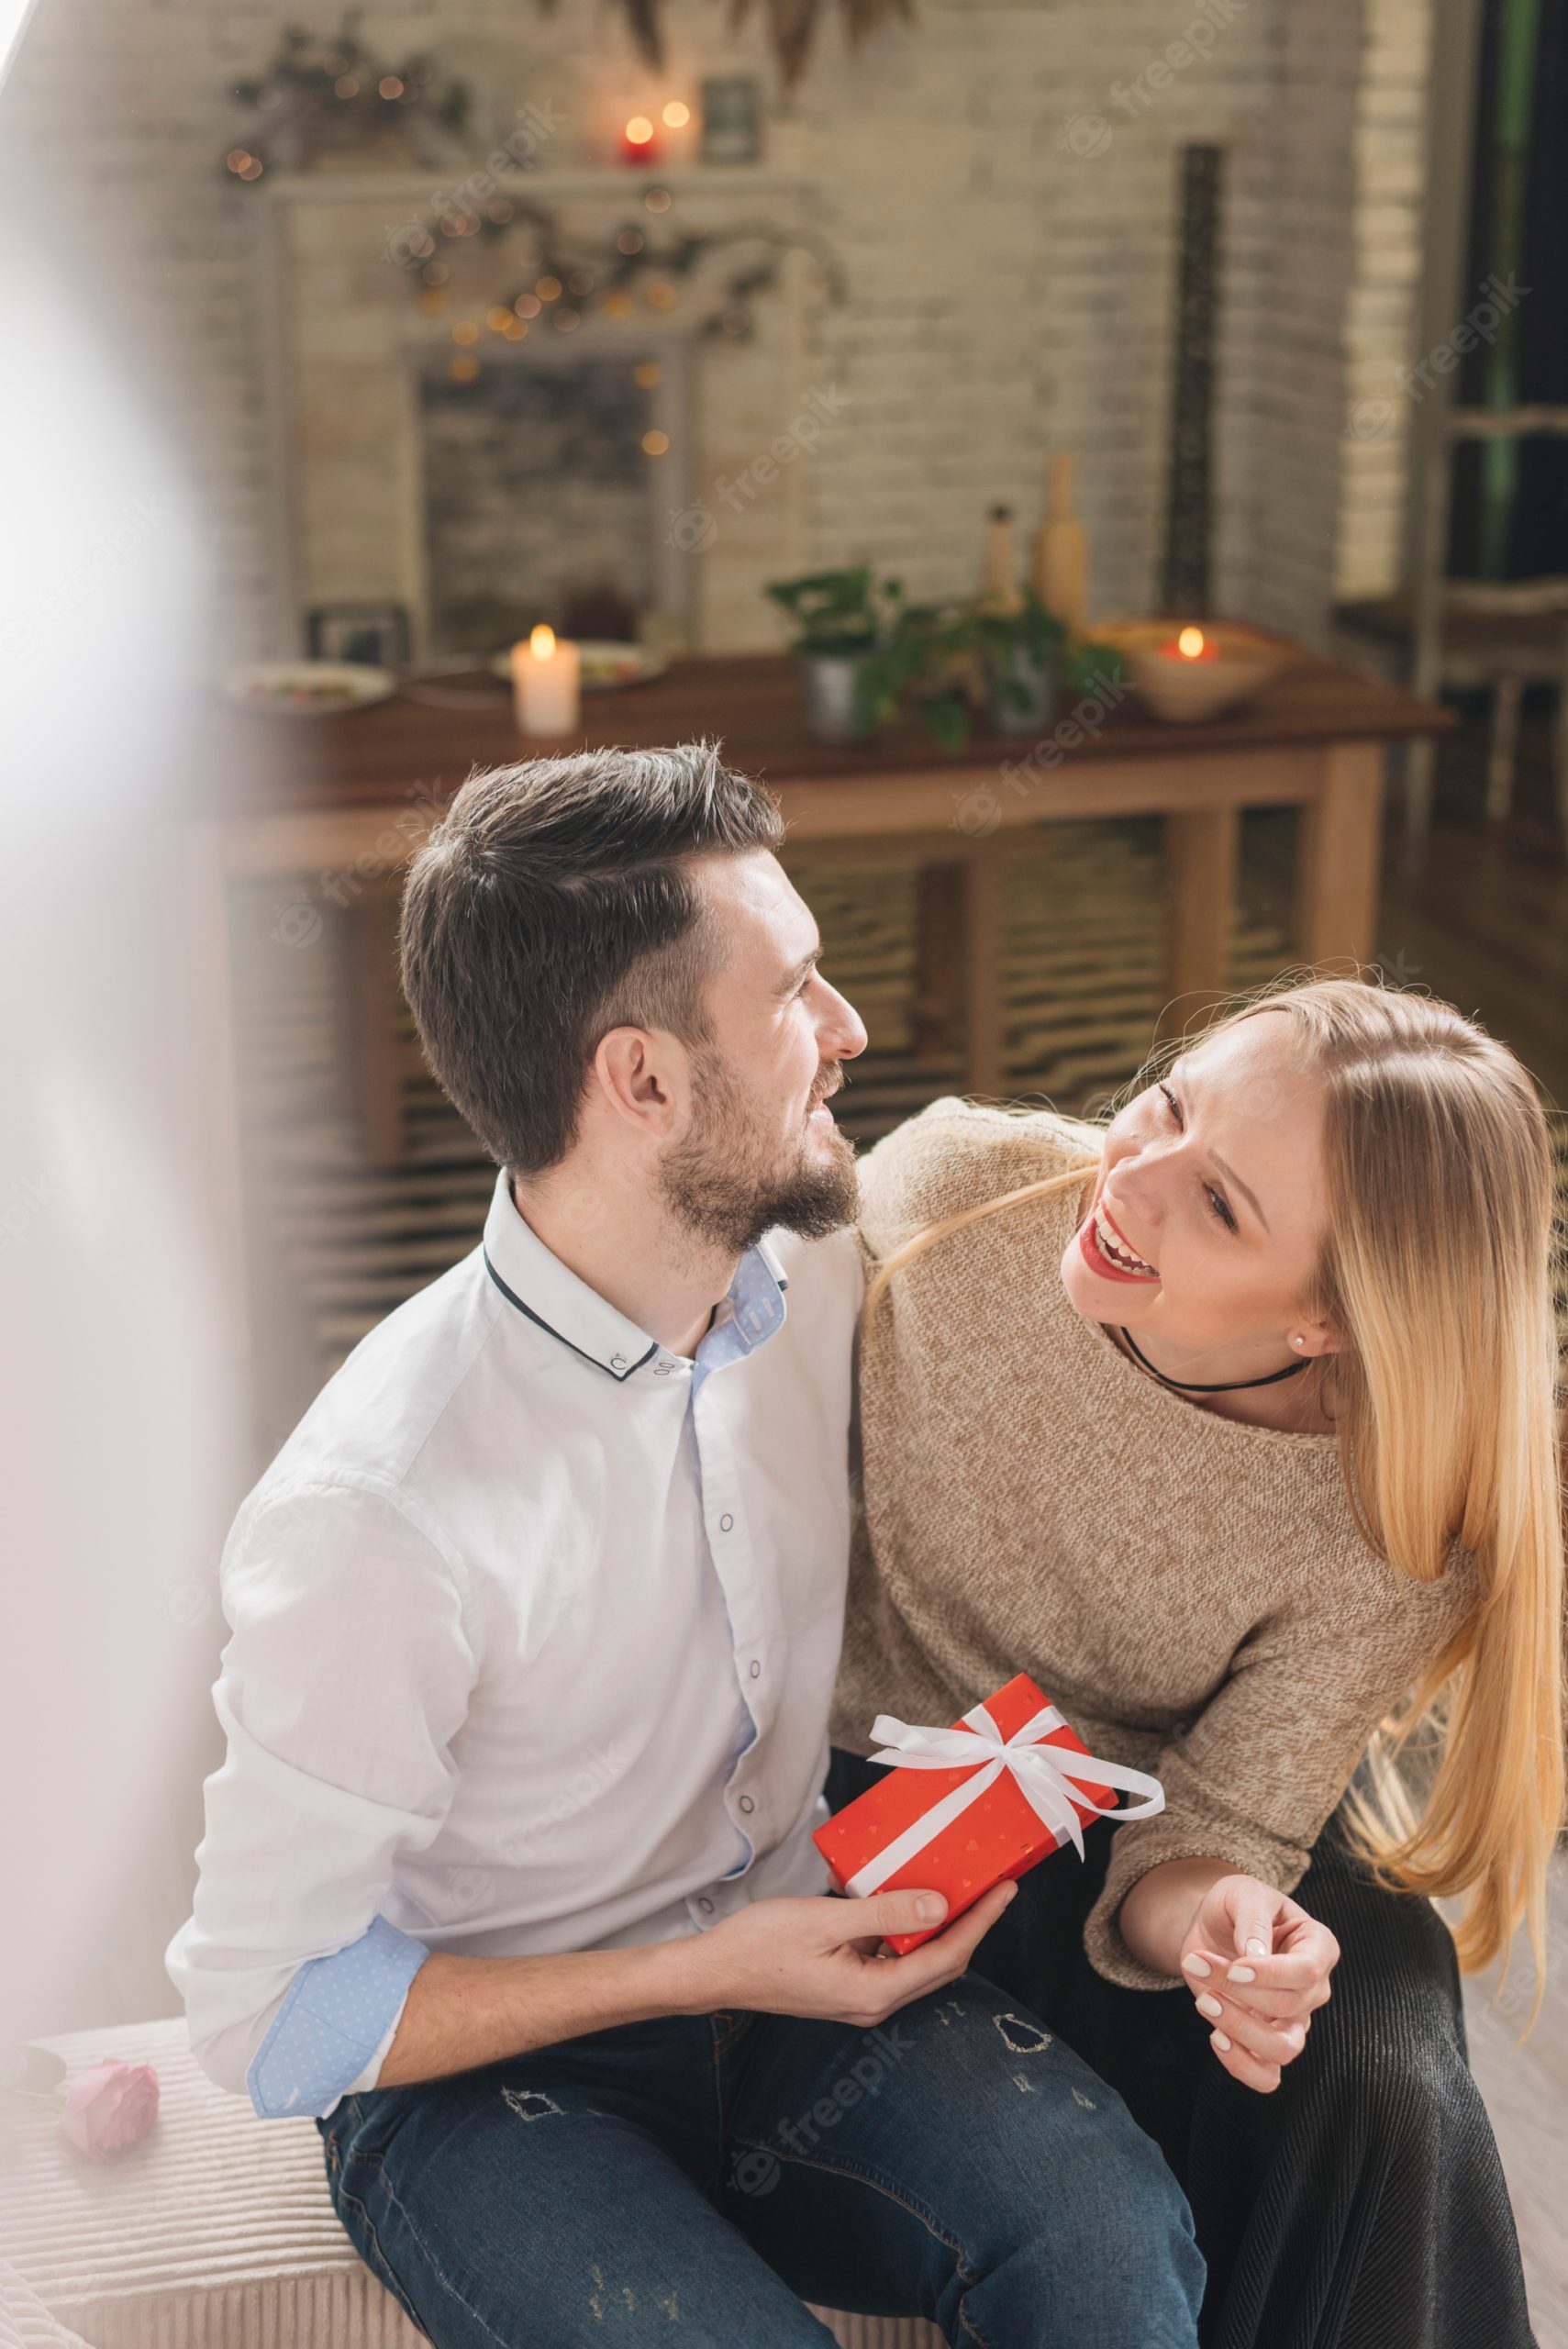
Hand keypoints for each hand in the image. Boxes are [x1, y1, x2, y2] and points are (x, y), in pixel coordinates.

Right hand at [684, 1883, 1018, 2028]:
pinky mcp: (846, 1982)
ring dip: (937, 1924)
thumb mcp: (826, 1920)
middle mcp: (873, 2001)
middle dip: (970, 1925)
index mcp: (874, 1992)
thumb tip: (940, 1905)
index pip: (946, 1957)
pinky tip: (897, 1893)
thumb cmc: (760, 1946)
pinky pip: (888, 1955)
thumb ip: (885, 1913)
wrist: (715, 1971)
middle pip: (938, 1963)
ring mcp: (859, 1994)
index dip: (980, 1923)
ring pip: (915, 1959)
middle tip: (992, 1885)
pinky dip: (902, 1926)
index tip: (1005, 1891)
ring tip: (954, 1884)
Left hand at [1177, 1873, 1338, 2093]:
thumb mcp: (1241, 1894)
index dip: (1270, 1975)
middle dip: (1238, 1990)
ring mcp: (1294, 2021)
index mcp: (1318, 1946)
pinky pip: (1268, 2077)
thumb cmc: (1235, 1906)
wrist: (1213, 1927)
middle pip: (1288, 2006)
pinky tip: (1216, 2037)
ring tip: (1204, 2002)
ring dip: (1240, 2029)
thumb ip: (1252, 1919)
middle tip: (1196, 1964)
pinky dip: (1242, 2066)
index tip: (1235, 1968)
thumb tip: (1255, 1956)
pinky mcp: (1268, 2044)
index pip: (1307, 1971)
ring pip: (1284, 2049)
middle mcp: (1314, 1989)